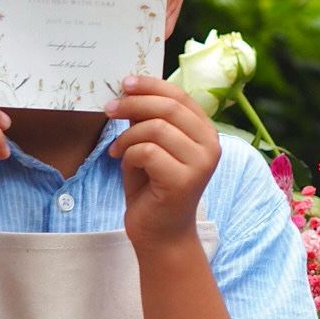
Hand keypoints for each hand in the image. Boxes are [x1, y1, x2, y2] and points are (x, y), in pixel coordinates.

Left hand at [108, 75, 220, 249]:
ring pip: (155, 129)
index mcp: (206, 133)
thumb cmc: (153, 189)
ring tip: (117, 150)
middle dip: (133, 104)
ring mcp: (200, 164)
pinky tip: (123, 165)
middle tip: (109, 109)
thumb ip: (148, 121)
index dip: (151, 86)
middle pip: (168, 108)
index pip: (180, 96)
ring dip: (127, 137)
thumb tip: (130, 90)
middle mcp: (211, 145)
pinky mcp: (184, 180)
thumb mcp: (151, 146)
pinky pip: (146, 151)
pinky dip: (128, 155)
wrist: (160, 234)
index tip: (125, 84)